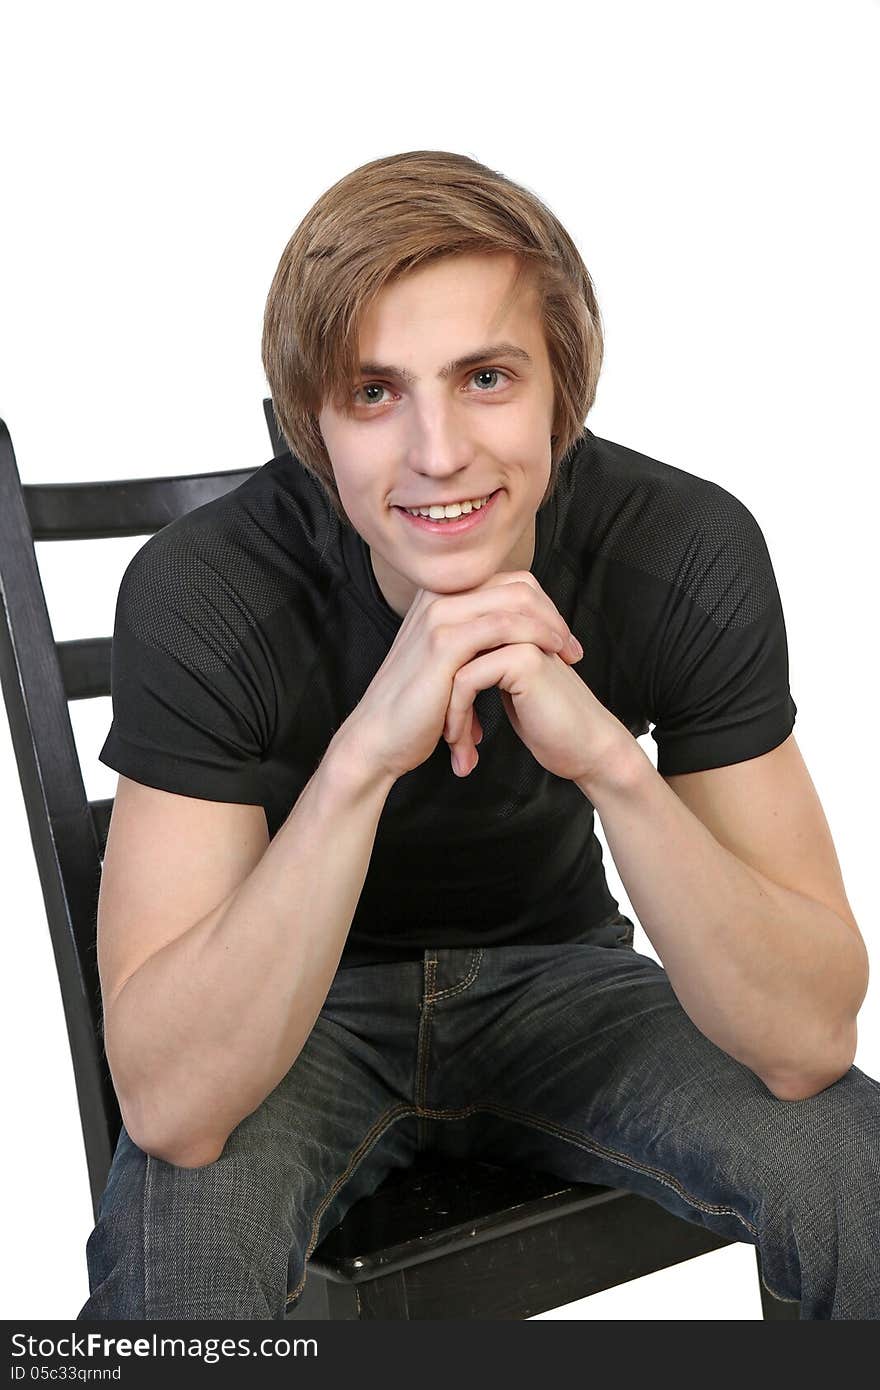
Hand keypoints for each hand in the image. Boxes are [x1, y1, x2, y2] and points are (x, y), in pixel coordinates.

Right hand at [338, 570, 583, 783]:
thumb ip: (475, 645)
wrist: (380, 738)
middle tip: (572, 649)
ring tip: (567, 656)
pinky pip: (502, 627)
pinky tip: (547, 660)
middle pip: (517, 585)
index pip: (509, 582)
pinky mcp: (443, 643)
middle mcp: (439, 597)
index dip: (543, 608)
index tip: (561, 640)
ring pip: (515, 601)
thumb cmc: (416, 709)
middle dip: (554, 616)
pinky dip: (532, 640)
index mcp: (441, 597)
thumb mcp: (448, 666)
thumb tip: (510, 643)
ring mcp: (439, 616)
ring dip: (550, 628)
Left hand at [441, 572, 630, 786]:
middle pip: (447, 648)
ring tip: (454, 744)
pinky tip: (466, 743)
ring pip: (451, 665)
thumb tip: (438, 667)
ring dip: (447, 711)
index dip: (439, 680)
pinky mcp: (523, 658)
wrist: (586, 749)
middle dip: (438, 695)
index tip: (440, 719)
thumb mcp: (506, 687)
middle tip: (444, 735)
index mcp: (509, 622)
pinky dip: (457, 715)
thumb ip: (481, 664)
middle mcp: (514, 621)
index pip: (452, 638)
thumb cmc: (548, 722)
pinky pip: (465, 680)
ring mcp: (521, 636)